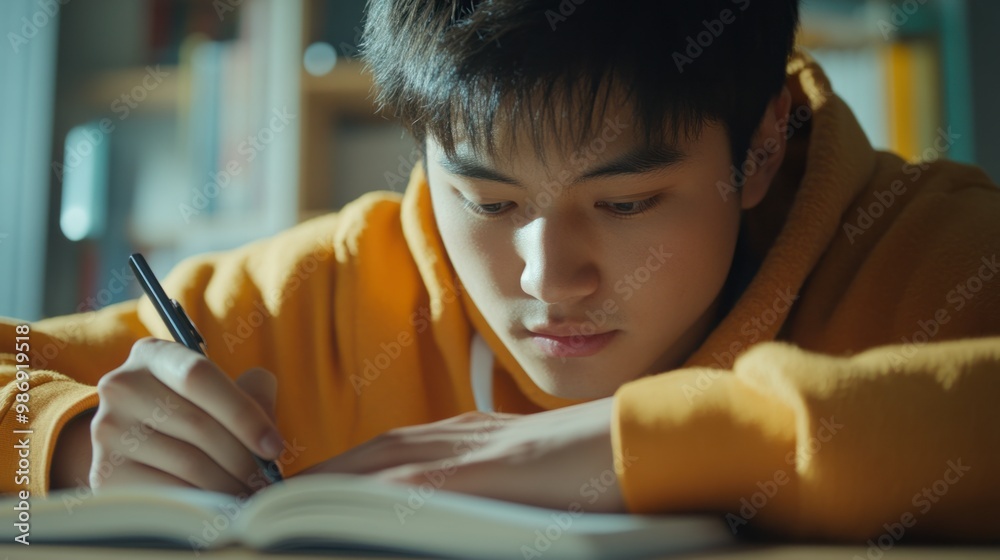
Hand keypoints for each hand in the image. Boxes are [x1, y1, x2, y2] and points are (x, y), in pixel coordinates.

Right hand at [54, 338, 283, 493]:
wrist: (143, 453)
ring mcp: (107, 430)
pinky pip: (168, 492)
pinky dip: (202, 503)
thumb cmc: (196, 418)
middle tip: (266, 480)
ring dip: (228, 484)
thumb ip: (252, 394)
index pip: (198, 375)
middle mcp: (121, 386)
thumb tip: (268, 434)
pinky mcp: (104, 473)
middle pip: (197, 424)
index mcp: (154, 355)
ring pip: (187, 462)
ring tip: (250, 494)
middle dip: (243, 458)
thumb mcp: (221, 395)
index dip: (243, 413)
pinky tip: (219, 506)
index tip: (273, 446)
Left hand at [300, 398, 625, 511]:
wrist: (639, 438)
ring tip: (281, 512)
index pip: (385, 453)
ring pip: (381, 466)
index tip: (302, 498)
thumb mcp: (526, 472)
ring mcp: (472, 449)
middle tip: (271, 507)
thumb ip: (485, 483)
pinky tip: (341, 516)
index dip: (339, 474)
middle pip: (370, 454)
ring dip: (328, 488)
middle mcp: (459, 434)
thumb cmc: (591, 462)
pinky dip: (373, 499)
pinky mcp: (488, 470)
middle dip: (318, 481)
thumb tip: (451, 510)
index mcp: (467, 435)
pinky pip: (418, 486)